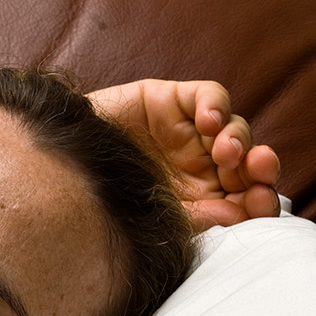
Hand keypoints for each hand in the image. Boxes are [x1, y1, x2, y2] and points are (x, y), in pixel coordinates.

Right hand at [88, 79, 280, 230]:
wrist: (52, 169)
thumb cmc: (97, 201)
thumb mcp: (152, 219)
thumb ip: (196, 220)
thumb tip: (239, 218)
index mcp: (196, 198)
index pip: (242, 196)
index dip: (259, 198)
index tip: (262, 204)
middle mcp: (197, 164)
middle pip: (245, 162)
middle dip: (258, 167)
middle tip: (258, 172)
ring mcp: (186, 131)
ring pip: (233, 128)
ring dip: (238, 140)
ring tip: (226, 152)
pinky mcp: (171, 100)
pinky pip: (210, 95)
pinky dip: (216, 105)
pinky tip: (209, 122)